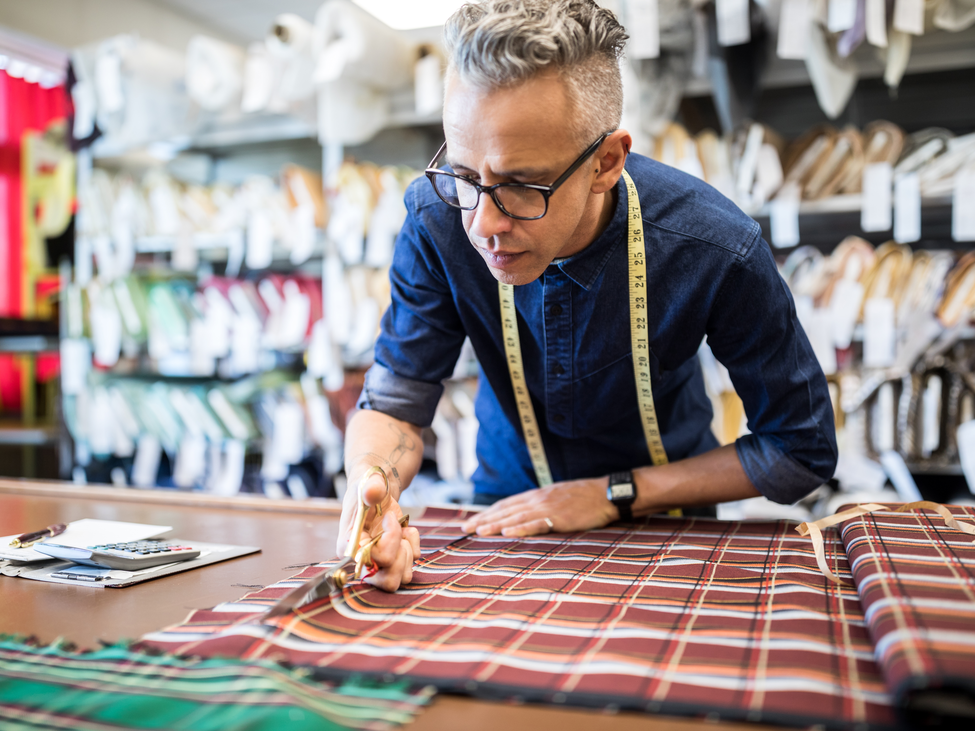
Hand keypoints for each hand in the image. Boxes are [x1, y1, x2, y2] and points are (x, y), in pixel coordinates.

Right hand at [336, 467, 421, 591]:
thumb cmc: (369, 487)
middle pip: (388, 582)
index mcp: (349, 547)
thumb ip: (371, 487)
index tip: (388, 517)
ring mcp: (377, 564)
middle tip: (399, 532)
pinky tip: (405, 531)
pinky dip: (414, 546)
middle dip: (401, 555)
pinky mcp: (392, 562)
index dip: (389, 540)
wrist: (377, 491)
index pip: (374, 559)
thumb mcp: (369, 483)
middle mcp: (361, 561)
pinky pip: (411, 567)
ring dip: (408, 552)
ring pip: (401, 578)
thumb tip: (373, 492)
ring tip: (401, 531)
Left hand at [460, 477, 617, 536]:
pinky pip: (536, 524)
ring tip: (478, 532)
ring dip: (495, 525)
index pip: (506, 505)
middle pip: (505, 510)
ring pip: (515, 517)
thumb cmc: (583, 497)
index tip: (472, 522)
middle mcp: (537, 500)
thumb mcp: (556, 497)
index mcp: (536, 496)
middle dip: (484, 519)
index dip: (487, 513)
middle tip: (464, 529)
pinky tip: (507, 533)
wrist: (605, 493)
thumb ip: (540, 504)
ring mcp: (547, 508)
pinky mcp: (559, 518)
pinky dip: (520, 528)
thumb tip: (523, 514)